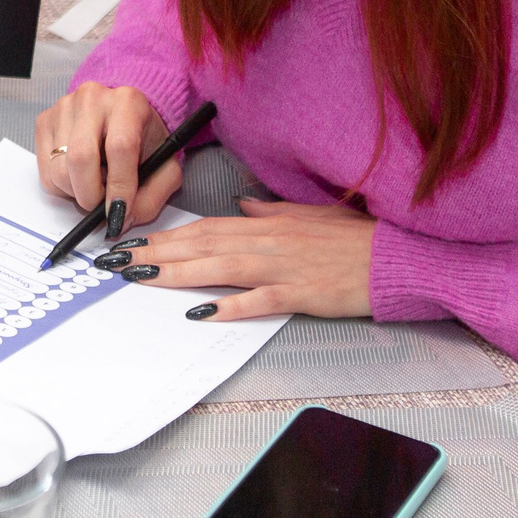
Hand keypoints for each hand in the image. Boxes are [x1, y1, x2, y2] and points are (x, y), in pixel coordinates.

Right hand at [35, 82, 176, 241]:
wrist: (125, 114)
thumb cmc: (145, 141)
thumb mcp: (165, 168)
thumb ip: (151, 198)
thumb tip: (120, 220)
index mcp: (129, 103)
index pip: (120, 147)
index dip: (119, 186)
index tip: (120, 212)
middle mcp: (93, 99)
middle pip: (80, 158)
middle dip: (91, 195)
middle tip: (102, 206)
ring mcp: (64, 108)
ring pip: (59, 170)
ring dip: (77, 192)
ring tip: (95, 183)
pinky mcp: (45, 120)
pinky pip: (45, 171)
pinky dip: (62, 186)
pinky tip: (80, 174)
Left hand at [109, 198, 376, 321]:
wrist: (399, 257)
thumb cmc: (358, 239)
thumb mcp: (311, 216)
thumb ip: (272, 212)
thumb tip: (242, 206)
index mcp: (268, 224)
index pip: (206, 228)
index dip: (167, 235)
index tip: (134, 242)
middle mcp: (269, 241)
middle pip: (203, 246)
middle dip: (157, 252)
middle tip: (118, 262)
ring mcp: (284, 267)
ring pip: (221, 268)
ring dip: (179, 273)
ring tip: (142, 278)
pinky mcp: (302, 293)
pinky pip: (260, 300)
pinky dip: (231, 305)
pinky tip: (202, 312)